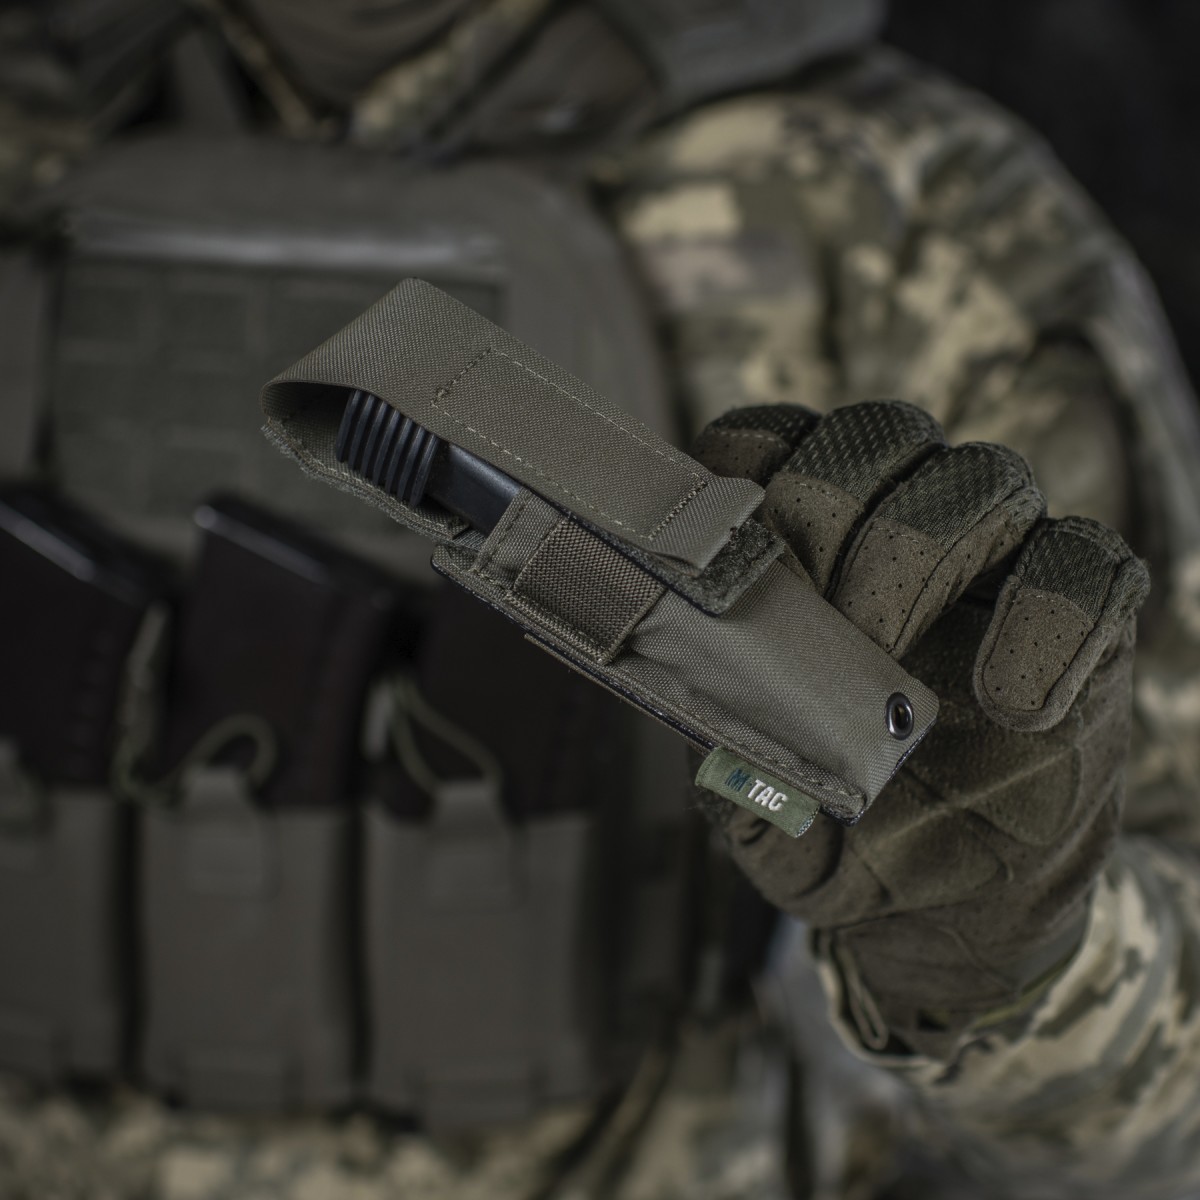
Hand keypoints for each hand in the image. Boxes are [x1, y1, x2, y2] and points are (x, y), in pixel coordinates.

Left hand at [691, 401, 1148, 1052]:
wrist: (957, 898)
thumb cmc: (845, 831)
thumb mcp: (769, 815)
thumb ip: (733, 768)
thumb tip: (711, 733)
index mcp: (803, 550)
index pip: (768, 446)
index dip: (745, 471)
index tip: (733, 548)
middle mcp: (897, 527)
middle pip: (871, 441)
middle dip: (833, 512)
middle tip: (820, 621)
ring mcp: (997, 558)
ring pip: (977, 477)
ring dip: (924, 552)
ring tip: (896, 669)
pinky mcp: (1083, 604)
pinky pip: (1089, 561)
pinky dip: (1050, 616)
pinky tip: (1015, 705)